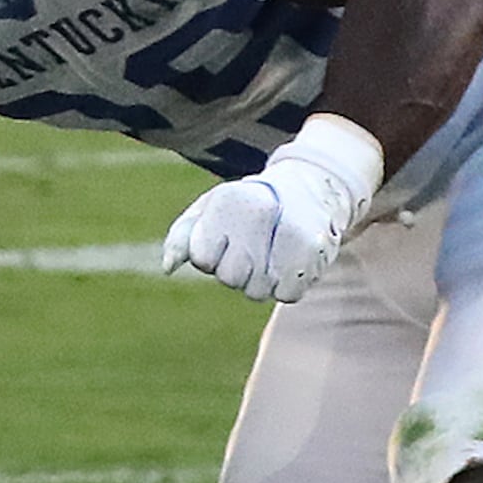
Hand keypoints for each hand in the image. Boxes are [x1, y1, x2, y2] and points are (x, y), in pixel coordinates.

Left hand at [160, 117, 381, 304]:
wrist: (311, 187)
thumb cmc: (247, 204)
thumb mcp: (210, 208)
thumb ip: (183, 236)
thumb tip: (168, 267)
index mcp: (228, 199)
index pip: (203, 258)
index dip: (210, 256)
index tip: (223, 238)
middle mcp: (259, 213)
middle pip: (230, 278)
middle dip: (236, 269)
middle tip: (252, 245)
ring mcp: (288, 233)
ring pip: (257, 291)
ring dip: (261, 279)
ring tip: (273, 249)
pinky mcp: (314, 254)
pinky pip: (286, 295)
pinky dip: (287, 285)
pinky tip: (290, 259)